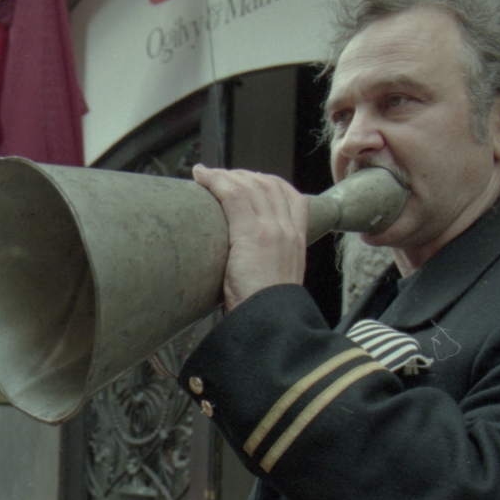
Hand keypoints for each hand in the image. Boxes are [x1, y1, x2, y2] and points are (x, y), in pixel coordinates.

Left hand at [192, 165, 308, 310]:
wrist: (271, 324)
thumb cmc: (266, 312)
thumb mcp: (276, 284)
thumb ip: (268, 267)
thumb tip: (245, 269)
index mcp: (298, 242)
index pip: (291, 197)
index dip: (268, 183)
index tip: (248, 180)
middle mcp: (288, 231)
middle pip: (268, 185)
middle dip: (243, 175)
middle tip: (220, 177)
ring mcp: (273, 229)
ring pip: (249, 186)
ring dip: (225, 176)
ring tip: (206, 176)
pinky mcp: (253, 233)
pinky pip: (233, 194)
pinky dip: (216, 180)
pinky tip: (201, 176)